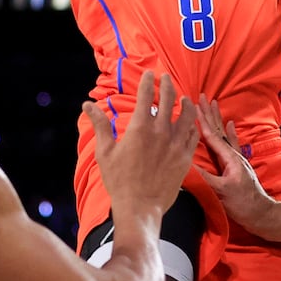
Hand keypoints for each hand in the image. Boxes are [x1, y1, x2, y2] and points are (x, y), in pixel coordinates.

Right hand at [87, 71, 197, 214]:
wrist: (139, 207)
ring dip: (185, 103)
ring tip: (183, 98)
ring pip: (187, 115)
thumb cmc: (119, 180)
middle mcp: (160, 131)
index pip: (145, 95)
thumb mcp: (105, 151)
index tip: (148, 74)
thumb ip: (100, 125)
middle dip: (167, 85)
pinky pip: (193, 135)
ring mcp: (176, 144)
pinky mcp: (185, 157)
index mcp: (139, 127)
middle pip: (168, 99)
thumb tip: (87, 105)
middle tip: (165, 78)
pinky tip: (190, 123)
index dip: (147, 81)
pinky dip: (192, 125)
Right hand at [192, 95, 277, 234]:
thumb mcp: (220, 191)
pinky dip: (230, 133)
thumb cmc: (242, 204)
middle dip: (209, 113)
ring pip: (223, 134)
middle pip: (219, 130)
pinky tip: (230, 124)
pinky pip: (231, 144)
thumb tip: (185, 165)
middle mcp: (233, 155)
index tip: (194, 105)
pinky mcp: (237, 166)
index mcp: (229, 158)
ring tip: (213, 104)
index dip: (202, 120)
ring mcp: (236, 160)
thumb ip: (204, 177)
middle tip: (202, 96)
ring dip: (217, 119)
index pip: (212, 135)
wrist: (261, 215)